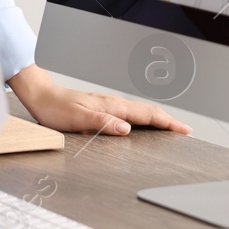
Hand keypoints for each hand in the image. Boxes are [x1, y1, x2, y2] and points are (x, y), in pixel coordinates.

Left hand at [7, 64, 191, 135]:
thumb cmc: (56, 109)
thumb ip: (102, 123)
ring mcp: (109, 104)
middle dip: (169, 121)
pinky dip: (144, 118)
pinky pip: (131, 113)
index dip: (166, 123)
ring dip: (158, 119)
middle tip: (185, 131)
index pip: (145, 115)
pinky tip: (144, 124)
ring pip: (141, 111)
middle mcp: (113, 103)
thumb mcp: (77, 119)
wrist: (42, 97)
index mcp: (111, 106)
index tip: (183, 130)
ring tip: (172, 128)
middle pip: (148, 111)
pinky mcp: (104, 107)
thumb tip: (126, 129)